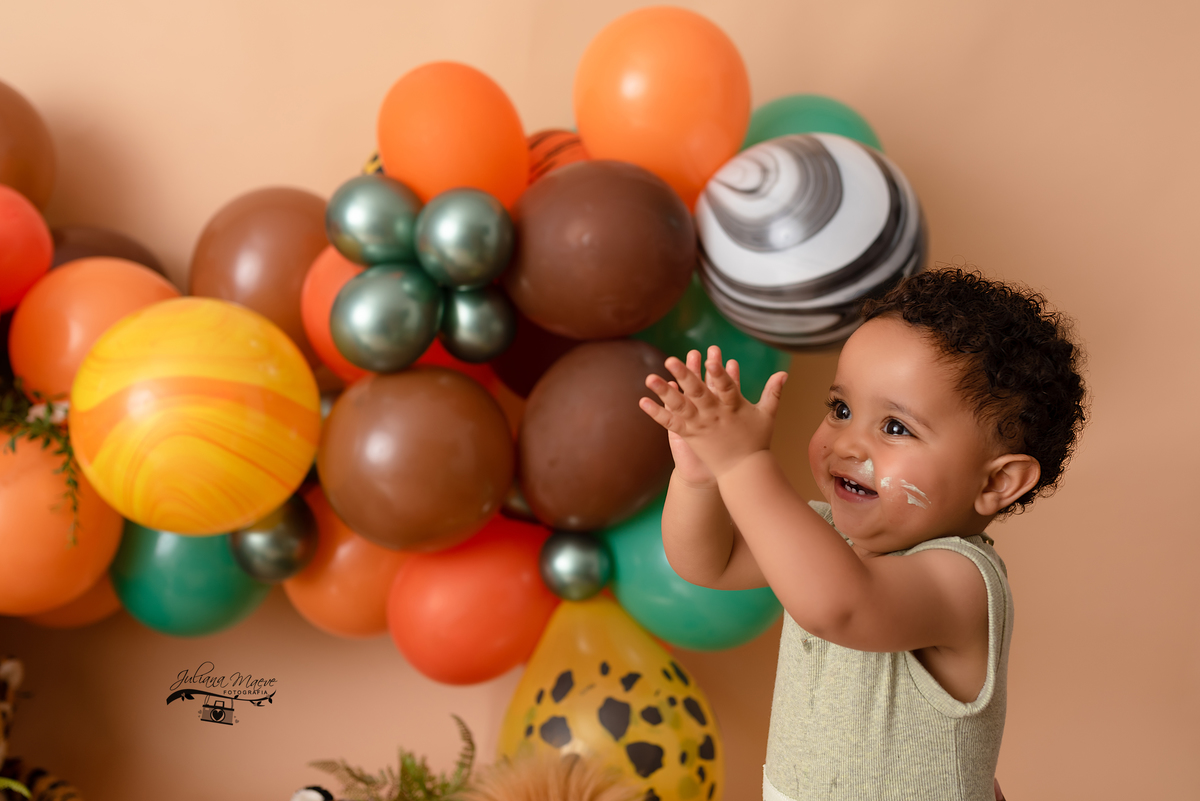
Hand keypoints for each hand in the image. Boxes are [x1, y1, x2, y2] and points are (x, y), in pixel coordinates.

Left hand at [640, 345, 787, 478]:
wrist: (743, 471)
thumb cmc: (756, 441)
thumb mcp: (767, 415)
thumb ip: (773, 392)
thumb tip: (785, 373)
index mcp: (733, 407)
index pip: (726, 386)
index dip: (719, 373)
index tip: (712, 360)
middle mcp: (715, 415)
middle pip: (698, 392)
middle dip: (684, 376)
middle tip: (671, 360)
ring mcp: (700, 425)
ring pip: (680, 406)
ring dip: (664, 393)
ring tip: (649, 378)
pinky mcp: (690, 435)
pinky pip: (670, 423)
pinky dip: (656, 413)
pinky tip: (642, 401)